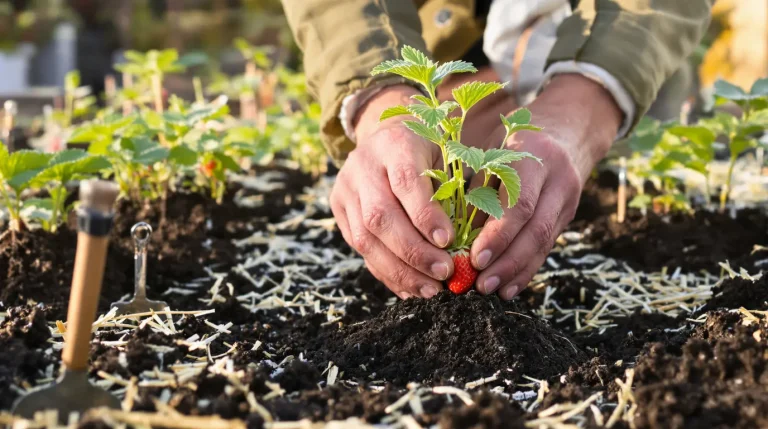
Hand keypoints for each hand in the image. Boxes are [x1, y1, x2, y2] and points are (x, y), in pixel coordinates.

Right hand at [331, 85, 454, 298]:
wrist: (385, 137)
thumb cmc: (427, 151)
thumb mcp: (444, 155)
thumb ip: (452, 192)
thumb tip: (466, 244)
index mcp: (394, 144)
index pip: (405, 182)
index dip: (425, 215)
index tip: (448, 242)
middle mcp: (362, 166)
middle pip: (381, 216)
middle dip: (414, 251)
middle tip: (444, 273)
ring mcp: (345, 189)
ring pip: (365, 239)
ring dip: (400, 270)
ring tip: (430, 290)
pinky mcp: (338, 210)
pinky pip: (360, 250)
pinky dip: (387, 273)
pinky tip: (411, 288)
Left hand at [468, 74, 622, 298]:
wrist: (568, 128)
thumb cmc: (515, 142)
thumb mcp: (492, 152)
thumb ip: (476, 188)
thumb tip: (453, 235)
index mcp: (534, 157)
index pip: (519, 204)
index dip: (498, 236)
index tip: (475, 259)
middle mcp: (558, 180)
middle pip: (536, 230)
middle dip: (507, 262)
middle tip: (481, 285)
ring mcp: (568, 199)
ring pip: (545, 243)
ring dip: (517, 271)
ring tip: (492, 291)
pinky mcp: (568, 215)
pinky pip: (547, 246)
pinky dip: (527, 268)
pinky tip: (509, 287)